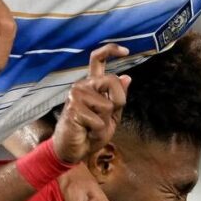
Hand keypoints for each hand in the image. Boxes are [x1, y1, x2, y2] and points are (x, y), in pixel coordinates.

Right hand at [52, 45, 130, 163]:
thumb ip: (118, 98)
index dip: (111, 50)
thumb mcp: (111, 116)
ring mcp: (76, 94)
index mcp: (92, 84)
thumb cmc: (91, 133)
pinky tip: (86, 131)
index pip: (98, 59)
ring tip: (92, 126)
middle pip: (112, 81)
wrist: (73, 150)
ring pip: (108, 104)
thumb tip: (127, 77)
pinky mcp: (73, 107)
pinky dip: (97, 130)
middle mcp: (83, 85)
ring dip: (105, 121)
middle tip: (106, 118)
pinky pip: (99, 120)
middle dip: (118, 102)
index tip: (126, 51)